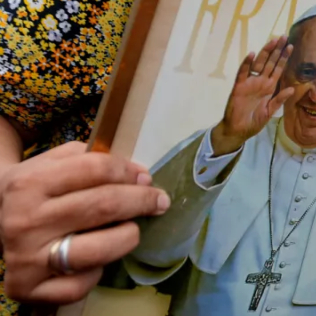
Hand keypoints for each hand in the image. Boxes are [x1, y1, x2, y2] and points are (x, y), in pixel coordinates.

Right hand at [0, 142, 170, 304]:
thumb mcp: (56, 161)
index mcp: (31, 182)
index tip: (146, 178)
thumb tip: (139, 176)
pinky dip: (97, 273)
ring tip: (132, 230)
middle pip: (102, 206)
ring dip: (126, 238)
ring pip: (95, 251)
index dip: (129, 172)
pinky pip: (78, 285)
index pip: (96, 169)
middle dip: (141, 201)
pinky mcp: (26, 288)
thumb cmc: (40, 188)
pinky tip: (98, 260)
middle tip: (159, 201)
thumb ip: (94, 159)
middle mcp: (24, 220)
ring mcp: (24, 257)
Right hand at [211, 37, 293, 155]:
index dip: (284, 58)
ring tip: (272, 41)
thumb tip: (293, 89)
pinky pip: (243, 73)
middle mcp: (261, 82)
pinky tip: (251, 54)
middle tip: (284, 37)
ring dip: (265, 52)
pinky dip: (246, 64)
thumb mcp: (270, 111)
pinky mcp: (239, 86)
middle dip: (277, 50)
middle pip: (270, 62)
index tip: (291, 46)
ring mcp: (250, 82)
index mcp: (269, 87)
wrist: (238, 130)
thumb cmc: (254, 121)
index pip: (278, 69)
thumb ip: (279, 100)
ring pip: (258, 64)